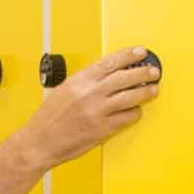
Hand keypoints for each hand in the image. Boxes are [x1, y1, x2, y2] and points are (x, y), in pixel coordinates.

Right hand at [25, 47, 160, 166]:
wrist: (40, 141)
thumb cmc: (49, 118)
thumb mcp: (64, 90)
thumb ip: (85, 81)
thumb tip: (107, 74)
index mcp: (79, 81)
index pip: (110, 62)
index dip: (128, 55)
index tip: (140, 52)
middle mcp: (89, 94)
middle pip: (124, 77)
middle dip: (143, 72)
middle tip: (154, 71)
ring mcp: (97, 112)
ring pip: (130, 97)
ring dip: (145, 92)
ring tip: (153, 89)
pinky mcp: (102, 129)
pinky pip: (127, 117)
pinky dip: (134, 113)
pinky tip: (136, 111)